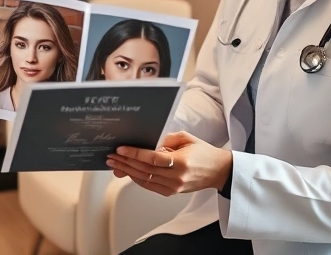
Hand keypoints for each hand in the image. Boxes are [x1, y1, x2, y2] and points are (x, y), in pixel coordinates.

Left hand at [106, 131, 232, 196]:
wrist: (218, 171)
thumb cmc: (204, 152)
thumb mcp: (186, 138)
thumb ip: (165, 139)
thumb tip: (145, 140)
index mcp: (181, 162)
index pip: (152, 158)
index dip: (134, 154)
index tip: (121, 149)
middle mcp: (176, 177)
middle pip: (144, 170)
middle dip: (125, 162)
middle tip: (112, 156)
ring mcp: (174, 187)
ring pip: (144, 179)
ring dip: (127, 171)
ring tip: (115, 164)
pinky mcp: (172, 192)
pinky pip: (149, 186)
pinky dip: (137, 179)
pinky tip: (128, 172)